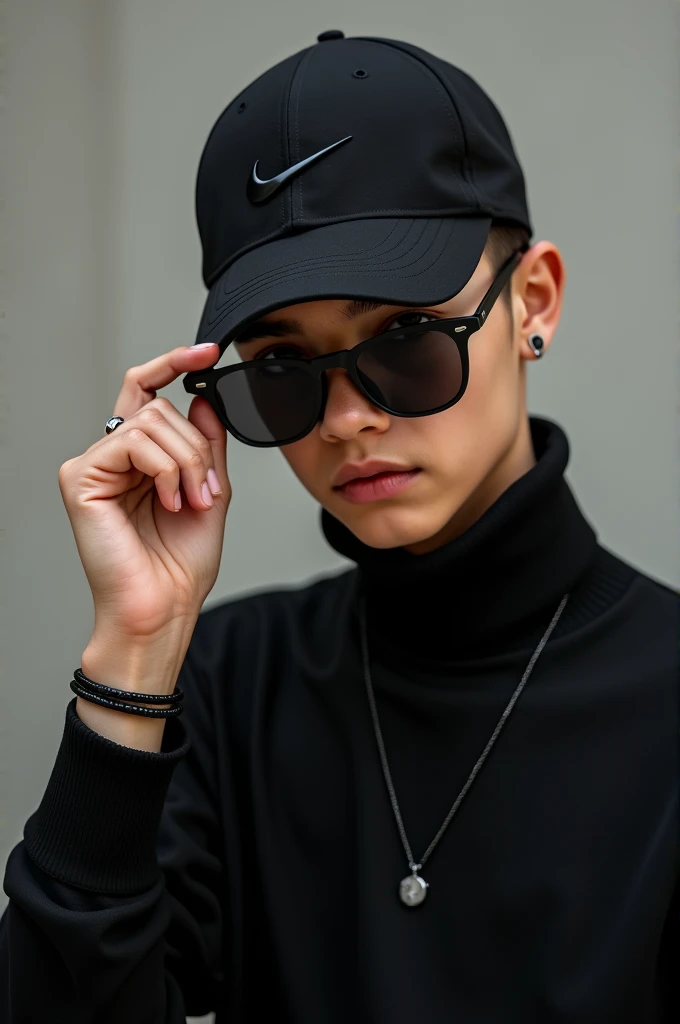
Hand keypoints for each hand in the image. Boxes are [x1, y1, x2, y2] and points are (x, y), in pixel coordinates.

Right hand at [59, 344, 229, 642]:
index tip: (207, 351)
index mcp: (140, 459)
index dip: (174, 364)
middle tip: (207, 489)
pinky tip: (169, 500)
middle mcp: (112, 457)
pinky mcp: (80, 477)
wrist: (164, 607)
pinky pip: (133, 440)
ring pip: (150, 420)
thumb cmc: (180, 564)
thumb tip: (201, 398)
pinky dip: (165, 468)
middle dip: (197, 447)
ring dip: (187, 461)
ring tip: (191, 501)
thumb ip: (206, 444)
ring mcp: (93, 465)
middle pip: (160, 408)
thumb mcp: (210, 491)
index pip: (148, 393)